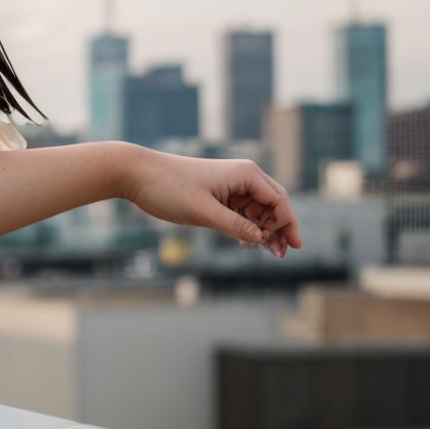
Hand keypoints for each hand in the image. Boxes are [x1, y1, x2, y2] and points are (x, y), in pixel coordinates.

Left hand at [121, 145, 300, 258]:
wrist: (137, 174)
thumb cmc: (169, 188)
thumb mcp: (204, 212)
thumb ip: (235, 226)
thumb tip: (262, 239)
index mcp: (245, 174)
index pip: (279, 201)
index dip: (288, 225)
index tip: (291, 248)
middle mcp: (242, 176)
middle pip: (273, 204)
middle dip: (280, 228)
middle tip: (281, 254)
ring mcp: (230, 185)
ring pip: (258, 210)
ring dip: (264, 230)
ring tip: (268, 253)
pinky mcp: (218, 194)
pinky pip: (242, 211)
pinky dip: (248, 226)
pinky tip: (249, 244)